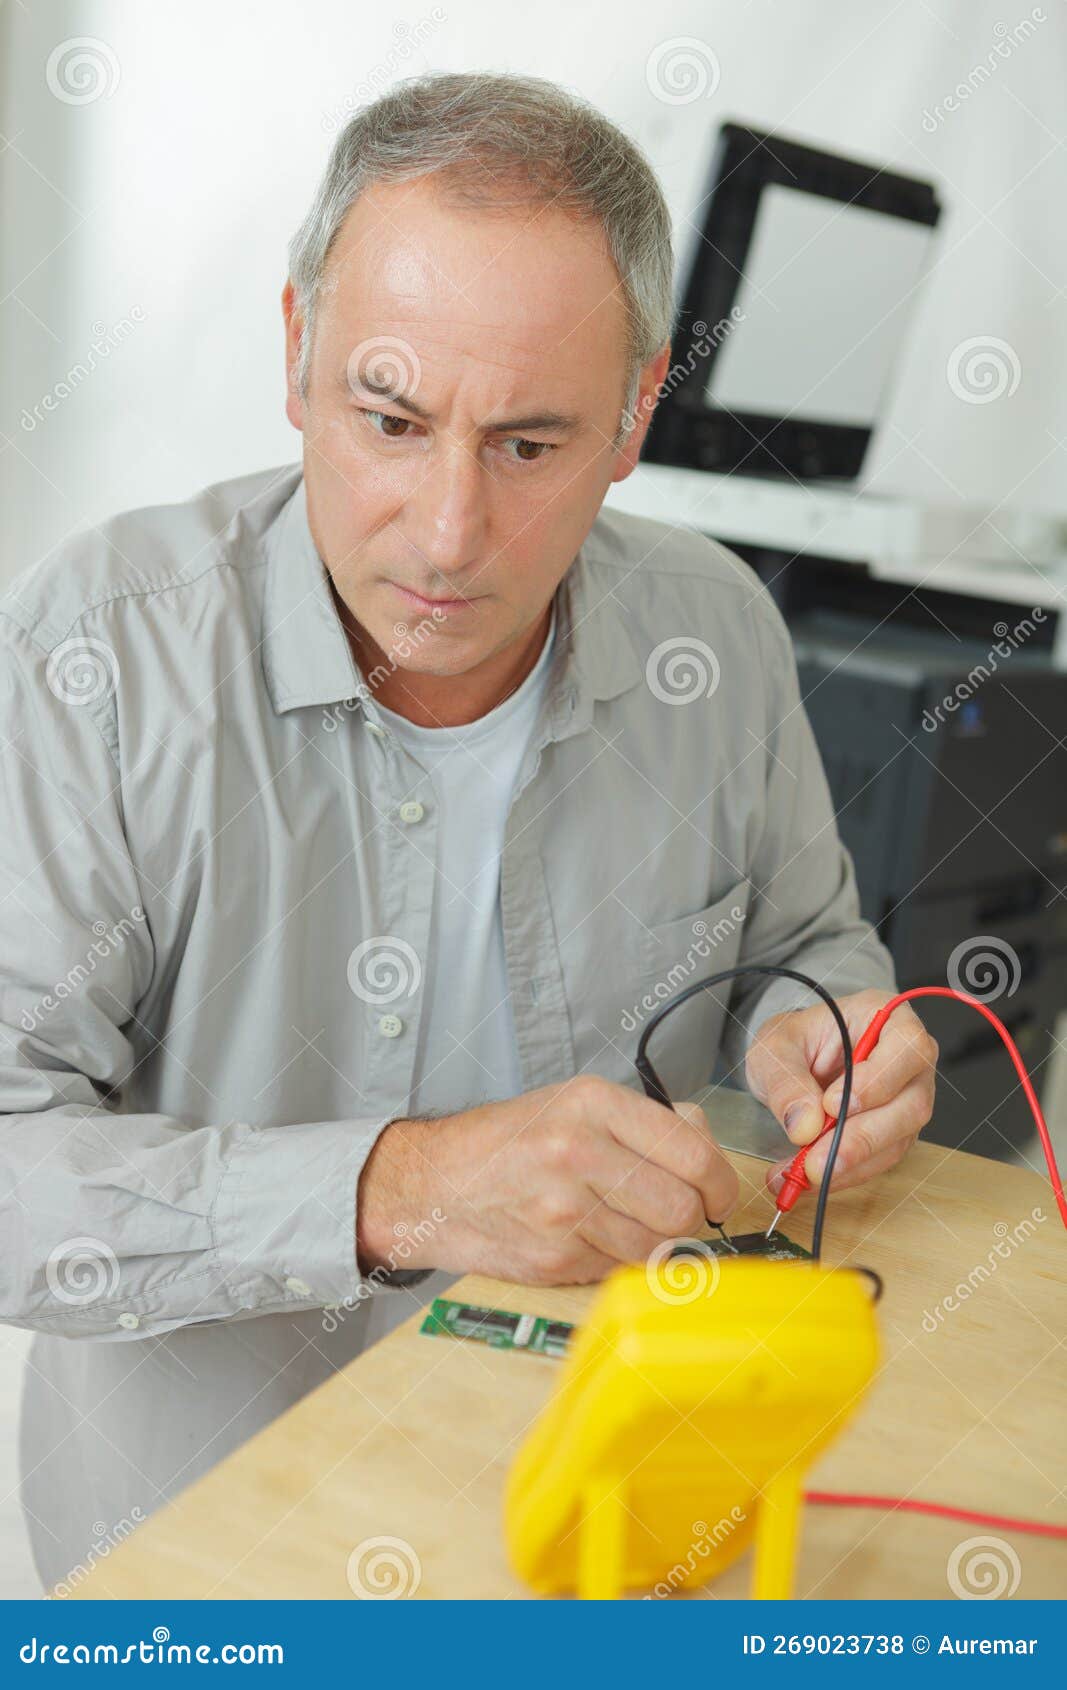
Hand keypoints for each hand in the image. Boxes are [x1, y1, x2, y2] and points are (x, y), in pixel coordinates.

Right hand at [356, 1073, 739, 1284]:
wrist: (436, 1183)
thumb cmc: (513, 1141)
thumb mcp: (577, 1102)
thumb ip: (649, 1120)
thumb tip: (707, 1150)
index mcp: (593, 1104)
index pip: (692, 1154)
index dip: (720, 1183)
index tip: (718, 1193)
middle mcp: (578, 1152)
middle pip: (681, 1209)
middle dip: (692, 1218)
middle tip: (679, 1212)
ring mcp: (563, 1210)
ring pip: (656, 1248)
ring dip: (656, 1243)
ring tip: (630, 1223)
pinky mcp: (553, 1258)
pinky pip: (618, 1269)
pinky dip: (617, 1259)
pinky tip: (592, 1236)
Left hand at [745, 988, 937, 1197]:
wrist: (791, 1062)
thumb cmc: (793, 1041)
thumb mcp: (774, 1047)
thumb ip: (786, 1079)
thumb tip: (805, 1125)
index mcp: (887, 1017)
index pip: (908, 1048)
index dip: (877, 1081)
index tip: (831, 1105)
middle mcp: (909, 1060)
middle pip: (911, 1104)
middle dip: (862, 1138)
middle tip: (816, 1161)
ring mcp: (907, 1098)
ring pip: (898, 1139)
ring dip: (851, 1163)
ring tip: (802, 1173)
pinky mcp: (895, 1133)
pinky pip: (880, 1160)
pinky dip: (844, 1174)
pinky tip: (808, 1178)